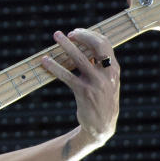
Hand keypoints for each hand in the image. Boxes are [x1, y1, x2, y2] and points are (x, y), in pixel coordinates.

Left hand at [41, 28, 119, 144]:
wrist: (102, 127)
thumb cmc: (102, 101)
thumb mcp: (107, 82)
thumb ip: (100, 67)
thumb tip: (85, 48)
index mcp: (114, 70)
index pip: (105, 44)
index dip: (90, 35)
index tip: (76, 33)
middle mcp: (108, 74)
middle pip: (97, 46)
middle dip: (82, 36)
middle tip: (67, 33)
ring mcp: (96, 83)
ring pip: (80, 58)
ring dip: (66, 45)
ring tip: (56, 36)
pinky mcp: (84, 93)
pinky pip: (67, 76)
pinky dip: (55, 67)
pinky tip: (45, 61)